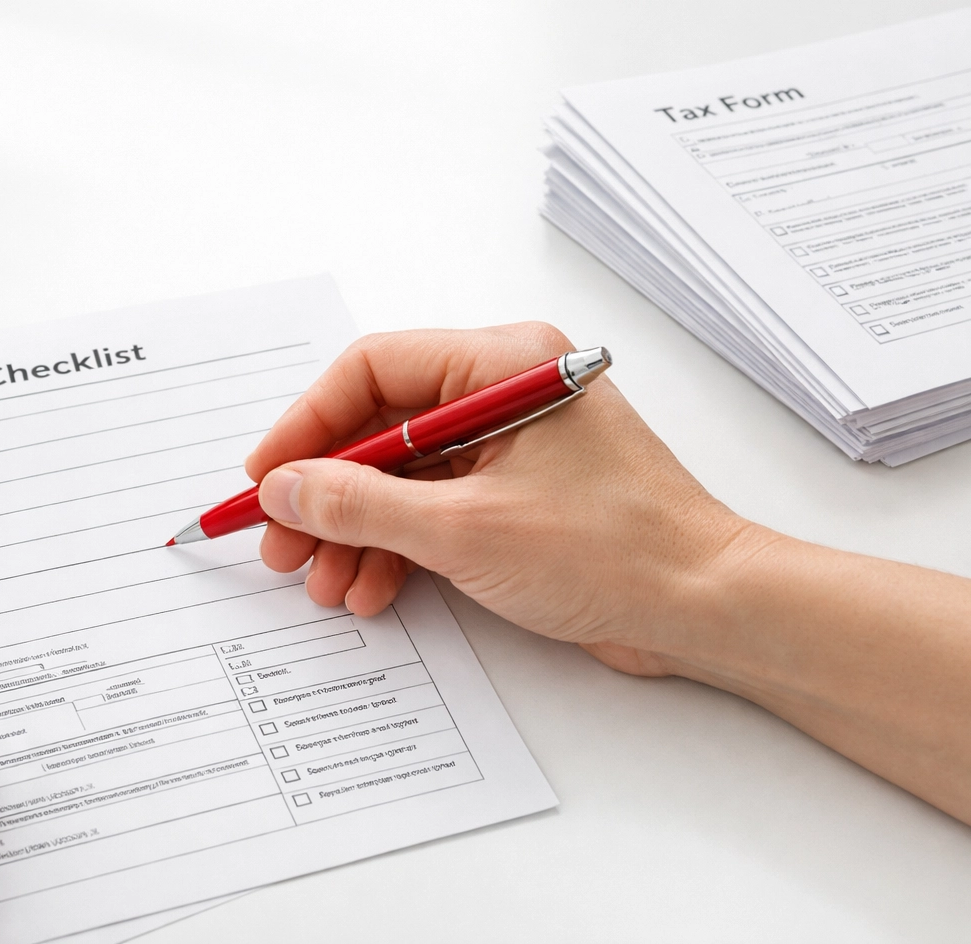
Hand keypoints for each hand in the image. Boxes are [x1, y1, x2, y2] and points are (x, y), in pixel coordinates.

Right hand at [246, 324, 750, 674]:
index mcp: (503, 364)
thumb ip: (361, 504)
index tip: (266, 477)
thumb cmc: (617, 552)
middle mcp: (505, 391)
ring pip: (402, 474)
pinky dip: (397, 547)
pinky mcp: (519, 493)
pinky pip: (435, 507)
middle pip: (380, 426)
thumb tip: (286, 486)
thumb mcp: (464, 530)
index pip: (373, 369)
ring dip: (356, 530)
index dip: (308, 423)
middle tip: (281, 543)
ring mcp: (513, 444)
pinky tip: (372, 589)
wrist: (708, 609)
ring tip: (324, 582)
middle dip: (327, 493)